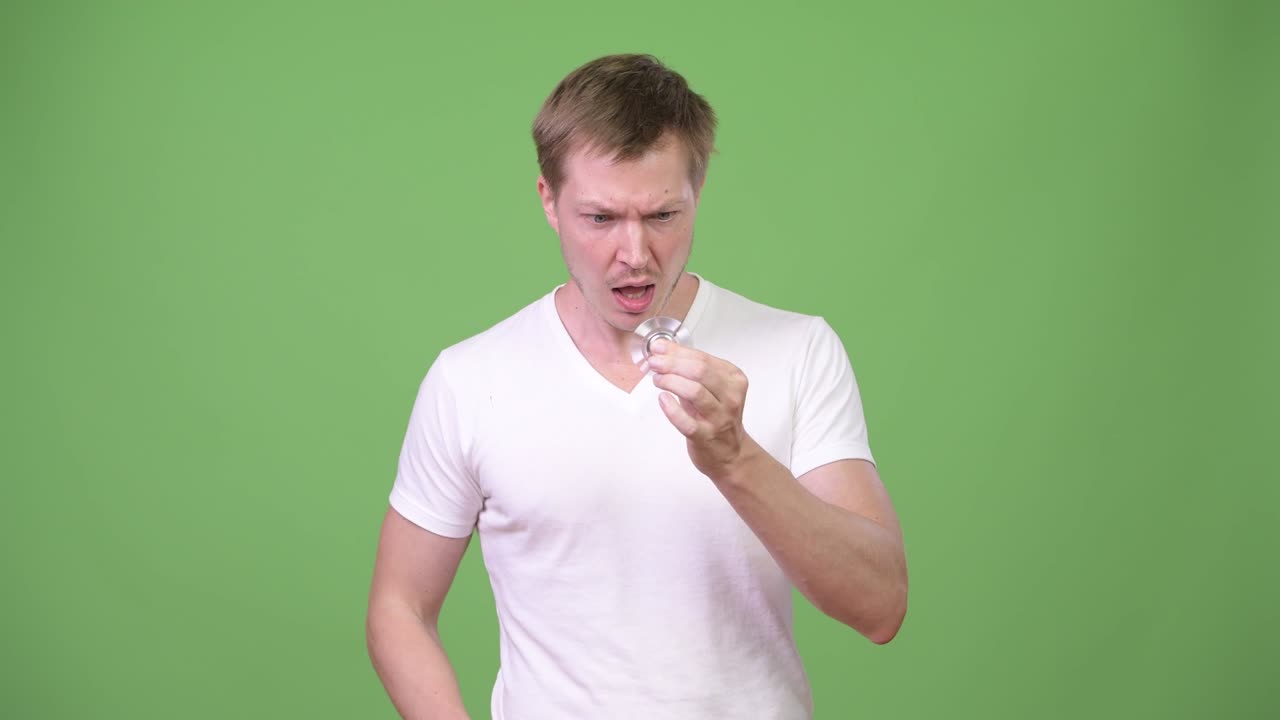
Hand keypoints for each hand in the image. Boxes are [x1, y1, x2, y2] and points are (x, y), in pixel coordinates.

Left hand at [645, 339, 757, 481]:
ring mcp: (719, 418)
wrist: (729, 453)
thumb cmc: (717, 416)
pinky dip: (671, 408)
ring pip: (694, 391)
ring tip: (658, 379)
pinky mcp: (705, 436)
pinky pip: (685, 421)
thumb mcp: (711, 388)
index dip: (677, 351)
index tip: (659, 348)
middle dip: (672, 363)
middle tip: (655, 362)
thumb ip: (690, 368)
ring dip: (670, 381)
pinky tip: (663, 399)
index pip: (703, 358)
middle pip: (699, 371)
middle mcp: (730, 397)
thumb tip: (664, 350)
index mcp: (734, 379)